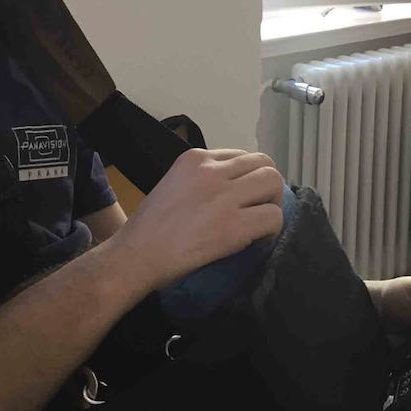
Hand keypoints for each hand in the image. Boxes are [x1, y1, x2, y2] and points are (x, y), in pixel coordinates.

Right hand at [105, 148, 284, 293]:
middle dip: (267, 186)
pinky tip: (258, 239)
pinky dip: (271, 229)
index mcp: (195, 158)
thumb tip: (229, 191)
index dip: (247, 177)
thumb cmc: (148, 227)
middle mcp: (212, 170)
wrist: (137, 254)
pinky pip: (273, 217)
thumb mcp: (173, 184)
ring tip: (262, 222)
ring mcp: (224, 196)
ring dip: (273, 203)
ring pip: (273, 182)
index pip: (240, 156)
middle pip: (263, 163)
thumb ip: (200, 181)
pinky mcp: (234, 224)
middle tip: (259, 207)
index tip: (242, 197)